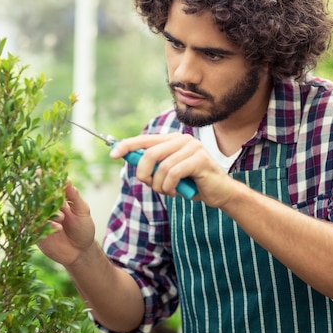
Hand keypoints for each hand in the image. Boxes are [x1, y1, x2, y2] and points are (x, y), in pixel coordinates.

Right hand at [38, 180, 95, 266]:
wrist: (81, 251)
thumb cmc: (83, 228)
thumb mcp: (82, 210)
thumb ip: (74, 196)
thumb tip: (67, 179)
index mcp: (58, 200)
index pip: (49, 186)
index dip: (46, 178)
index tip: (42, 171)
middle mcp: (47, 208)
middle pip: (40, 197)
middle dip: (46, 196)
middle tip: (57, 199)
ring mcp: (41, 221)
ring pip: (37, 211)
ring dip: (49, 212)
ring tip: (63, 217)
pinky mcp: (37, 234)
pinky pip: (37, 226)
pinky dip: (48, 225)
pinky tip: (58, 228)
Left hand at [110, 133, 237, 207]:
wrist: (220, 193)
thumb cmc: (192, 183)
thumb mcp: (169, 174)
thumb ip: (154, 165)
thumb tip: (130, 161)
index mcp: (172, 140)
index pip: (144, 139)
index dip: (126, 146)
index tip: (112, 154)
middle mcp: (182, 140)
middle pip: (150, 153)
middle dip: (144, 173)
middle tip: (149, 185)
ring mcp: (192, 148)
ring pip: (162, 167)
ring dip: (160, 185)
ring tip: (167, 191)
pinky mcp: (200, 160)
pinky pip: (174, 173)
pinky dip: (170, 186)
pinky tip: (176, 192)